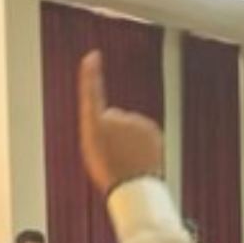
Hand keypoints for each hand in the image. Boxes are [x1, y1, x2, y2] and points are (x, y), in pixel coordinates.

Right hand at [78, 51, 163, 193]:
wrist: (133, 186)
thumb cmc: (108, 171)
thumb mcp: (92, 147)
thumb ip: (100, 127)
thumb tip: (114, 117)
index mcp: (95, 123)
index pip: (92, 92)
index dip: (91, 74)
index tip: (92, 57)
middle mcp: (116, 118)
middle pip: (113, 118)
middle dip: (114, 130)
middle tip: (113, 153)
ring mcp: (136, 122)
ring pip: (131, 126)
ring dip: (129, 138)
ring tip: (127, 158)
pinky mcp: (152, 128)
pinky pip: (145, 132)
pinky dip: (143, 141)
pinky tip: (140, 156)